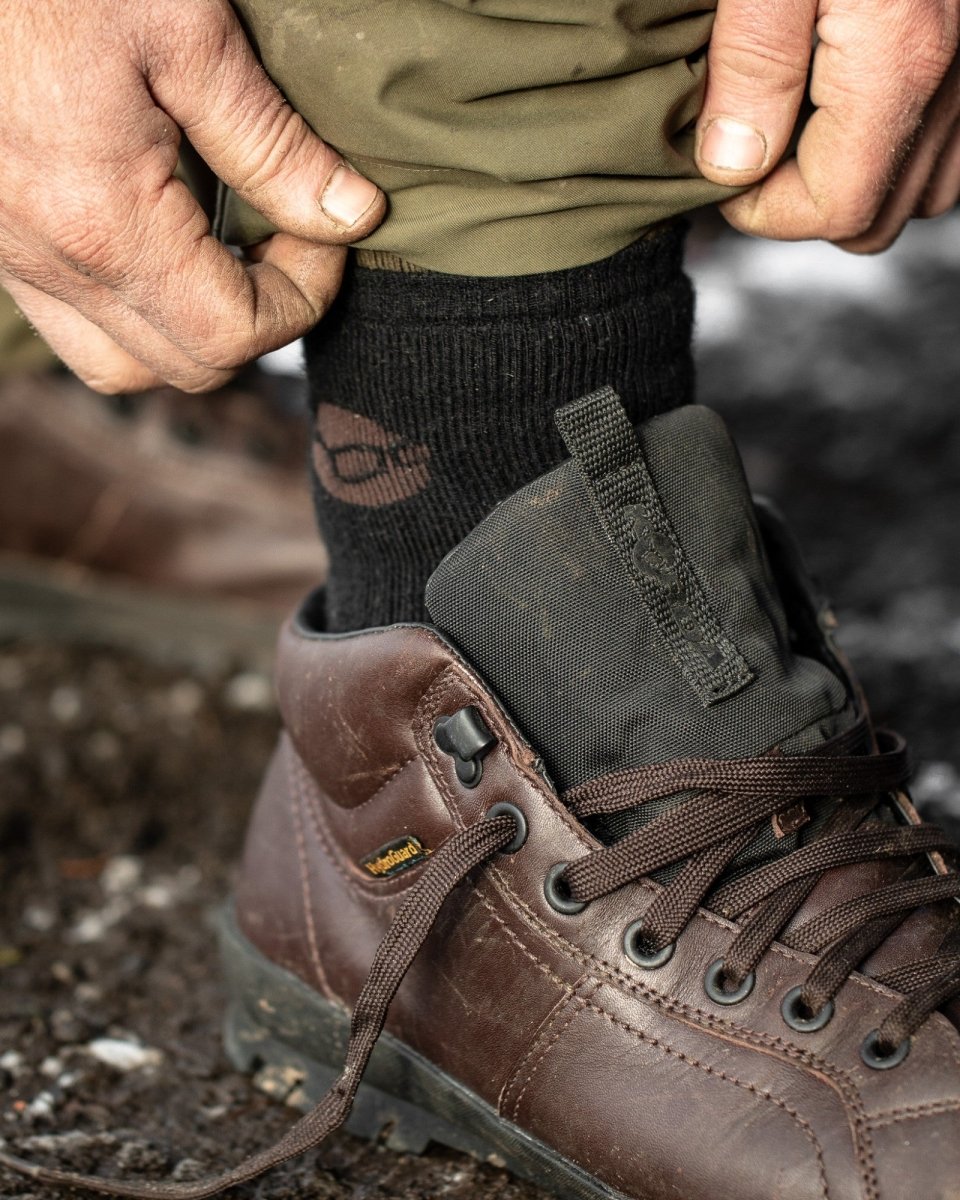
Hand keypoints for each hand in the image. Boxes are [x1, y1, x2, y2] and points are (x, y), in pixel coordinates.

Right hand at [0, 0, 385, 391]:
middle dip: (260, 319)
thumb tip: (350, 214)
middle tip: (286, 239)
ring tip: (225, 254)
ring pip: (122, 364)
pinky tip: (161, 242)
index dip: (303, 298)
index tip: (325, 233)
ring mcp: (11, 257)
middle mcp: (50, 262)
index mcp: (103, 224)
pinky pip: (73, 322)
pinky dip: (134, 310)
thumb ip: (271, 141)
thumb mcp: (183, 31)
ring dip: (191, 332)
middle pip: (187, 366)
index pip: (234, 334)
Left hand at [695, 0, 959, 250]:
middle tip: (739, 149)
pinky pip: (935, 143)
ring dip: (840, 182)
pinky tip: (828, 99)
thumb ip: (752, 65)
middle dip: (793, 205)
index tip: (713, 164)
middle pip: (873, 220)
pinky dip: (880, 146)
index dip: (758, 207)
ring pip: (911, 191)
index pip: (833, 210)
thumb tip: (731, 166)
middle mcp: (949, 79)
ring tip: (781, 123)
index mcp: (900, 61)